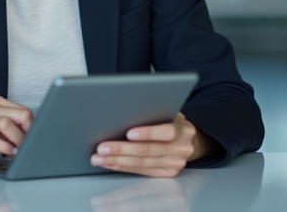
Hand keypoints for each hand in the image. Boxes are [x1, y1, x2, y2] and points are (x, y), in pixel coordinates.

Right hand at [0, 96, 33, 165]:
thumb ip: (9, 126)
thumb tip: (33, 134)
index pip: (22, 110)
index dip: (33, 125)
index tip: (36, 138)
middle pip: (18, 115)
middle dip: (29, 132)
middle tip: (31, 145)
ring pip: (6, 124)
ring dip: (18, 139)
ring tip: (20, 150)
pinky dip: (4, 147)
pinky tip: (8, 153)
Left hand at [89, 112, 205, 177]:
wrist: (187, 140)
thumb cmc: (170, 120)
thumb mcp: (167, 112)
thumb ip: (152, 113)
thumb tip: (123, 112)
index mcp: (183, 130)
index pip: (167, 132)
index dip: (147, 133)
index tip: (129, 133)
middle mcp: (181, 149)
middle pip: (148, 151)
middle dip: (122, 149)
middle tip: (102, 147)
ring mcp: (174, 164)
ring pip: (141, 163)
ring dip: (116, 161)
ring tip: (99, 158)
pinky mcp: (166, 174)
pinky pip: (140, 171)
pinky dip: (122, 167)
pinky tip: (109, 163)